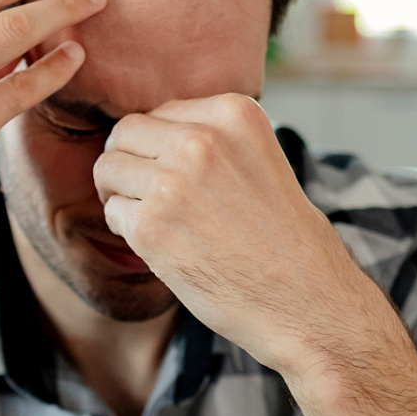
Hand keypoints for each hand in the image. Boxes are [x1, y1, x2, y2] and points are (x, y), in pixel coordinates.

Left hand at [93, 94, 390, 374]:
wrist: (308, 303)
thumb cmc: (288, 242)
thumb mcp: (263, 161)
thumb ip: (216, 141)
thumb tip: (153, 138)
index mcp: (234, 113)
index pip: (161, 111)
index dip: (161, 148)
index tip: (181, 179)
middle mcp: (201, 138)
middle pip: (126, 132)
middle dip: (131, 164)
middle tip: (152, 199)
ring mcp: (173, 182)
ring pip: (108, 168)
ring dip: (123, 196)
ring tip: (158, 223)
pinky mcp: (151, 226)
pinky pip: (113, 212)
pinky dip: (129, 232)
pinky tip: (164, 249)